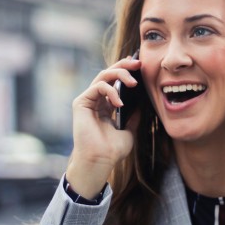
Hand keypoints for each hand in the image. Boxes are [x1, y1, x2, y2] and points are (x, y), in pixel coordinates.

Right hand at [66, 55, 141, 197]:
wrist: (101, 161)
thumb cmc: (112, 150)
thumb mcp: (129, 130)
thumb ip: (133, 116)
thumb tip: (142, 104)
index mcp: (106, 105)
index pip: (115, 81)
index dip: (126, 70)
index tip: (139, 66)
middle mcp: (96, 100)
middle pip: (108, 73)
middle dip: (124, 65)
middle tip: (138, 64)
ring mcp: (88, 100)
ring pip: (103, 76)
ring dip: (119, 74)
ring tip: (133, 82)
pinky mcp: (81, 103)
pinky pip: (97, 87)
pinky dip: (110, 91)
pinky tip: (120, 102)